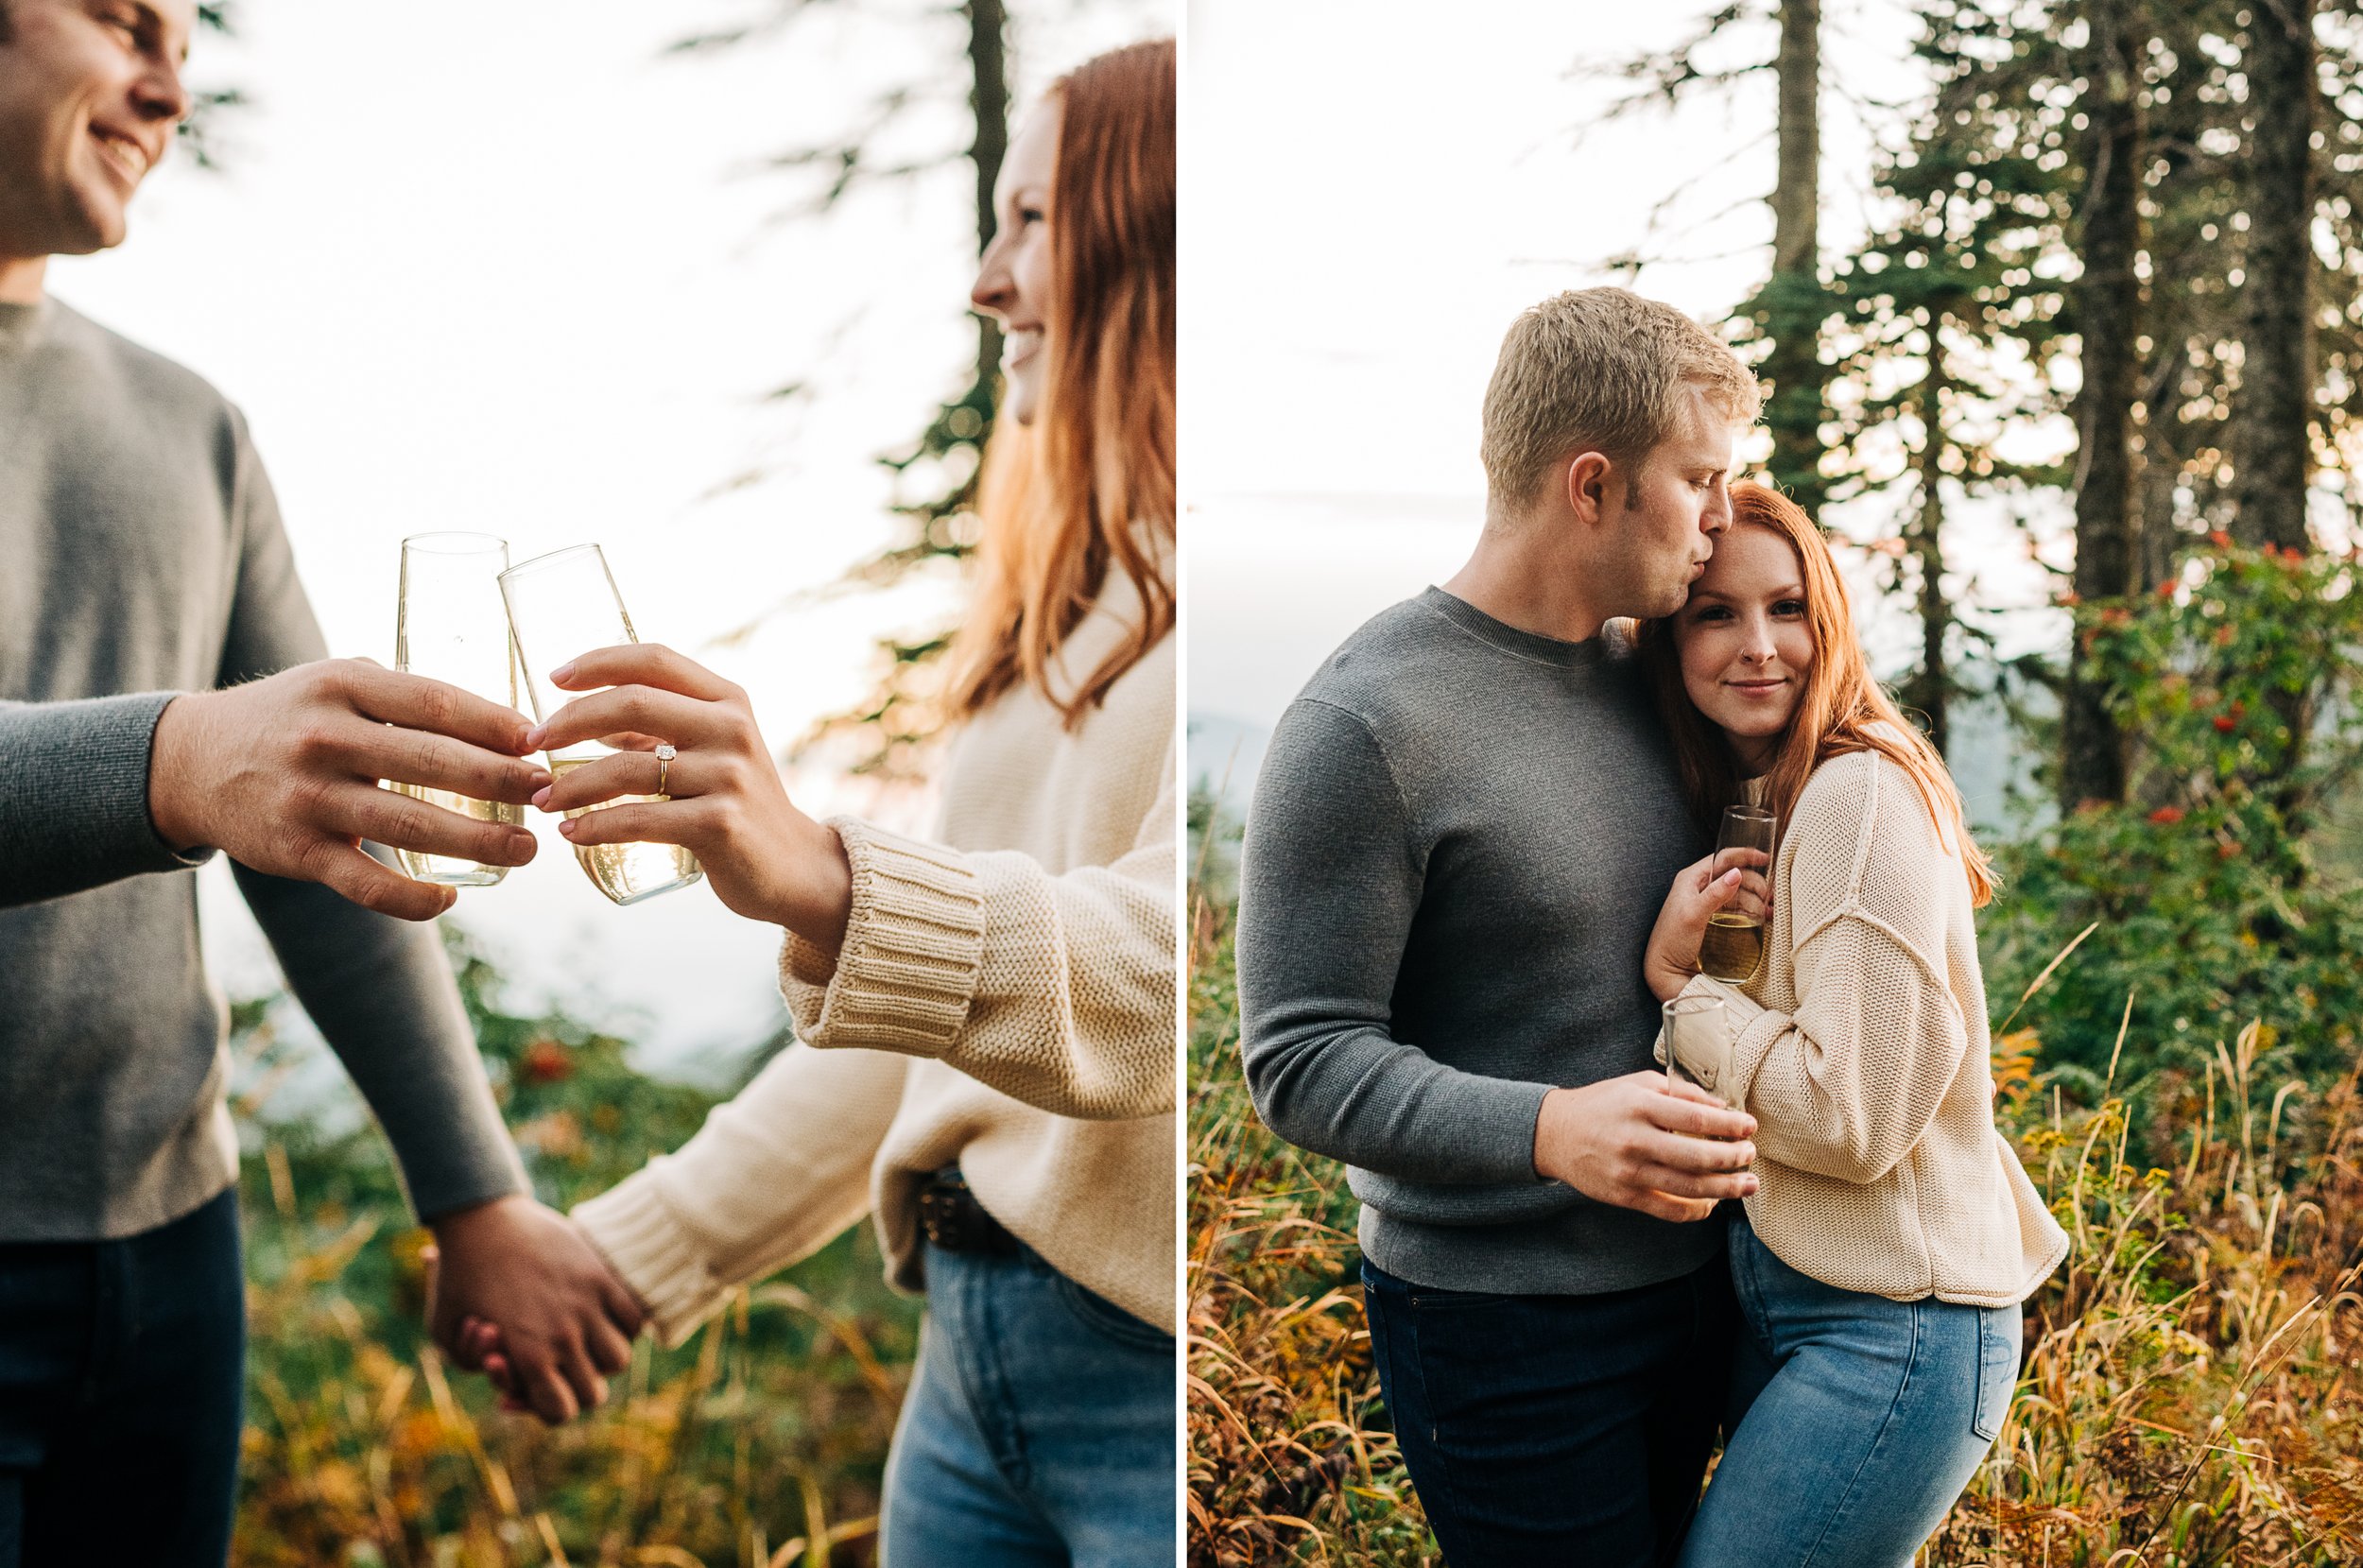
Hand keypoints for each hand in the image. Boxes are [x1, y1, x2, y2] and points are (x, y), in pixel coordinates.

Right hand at [148, 659, 545, 920]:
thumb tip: (505, 721)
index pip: (435, 702)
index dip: (494, 724)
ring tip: (525, 849)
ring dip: (479, 842)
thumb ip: (407, 696)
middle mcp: (324, 738)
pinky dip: (412, 899)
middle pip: (432, 763)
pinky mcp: (297, 851)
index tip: (539, 742)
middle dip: (501, 783)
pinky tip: (451, 899)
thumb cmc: (294, 718)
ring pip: (409, 825)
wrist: (192, 763)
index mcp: (343, 686)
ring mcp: (309, 797)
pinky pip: (365, 883)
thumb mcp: (339, 683)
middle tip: (548, 796)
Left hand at [423, 1195, 644, 1423]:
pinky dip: (623, 1325)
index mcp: (528, 1355)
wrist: (481, 1218)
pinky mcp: (601, 1277)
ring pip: (618, 1358)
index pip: (561, 1412)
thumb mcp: (444, 1332)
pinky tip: (600, 1318)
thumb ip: (471, 1364)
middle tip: (555, 1369)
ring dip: (601, 1359)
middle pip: (593, 1393)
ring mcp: (587, 1305)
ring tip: (581, 1342)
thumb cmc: (456, 1276)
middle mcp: (564, 1337)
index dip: (546, 1410)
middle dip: (572, 1390)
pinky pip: (633, 1318)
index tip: (529, 1389)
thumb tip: (498, 1368)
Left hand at [526, 644, 853, 951]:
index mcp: (729, 701)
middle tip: (533, 742)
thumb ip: (666, 729)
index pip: (655, 659)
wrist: (796, 869)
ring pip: (627, 768)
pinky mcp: (719, 824)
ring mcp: (729, 776)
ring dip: (572, 784)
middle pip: (633, 702)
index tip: (554, 678)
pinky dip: (595, 826)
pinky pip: (638, 819)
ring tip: (543, 800)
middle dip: (569, 720)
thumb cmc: (740, 807)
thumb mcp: (715, 752)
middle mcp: (732, 729)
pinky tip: (571, 833)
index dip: (599, 662)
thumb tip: (591, 718)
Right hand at [1533, 1071, 1757, 1222]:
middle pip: (1698, 1157)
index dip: (1730, 1126)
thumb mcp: (1639, 1084)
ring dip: (1726, 1189)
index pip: (1697, 1119)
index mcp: (1640, 1106)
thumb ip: (1681, 1093)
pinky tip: (1713, 1203)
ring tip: (1748, 1185)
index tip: (1750, 1127)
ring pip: (1689, 1188)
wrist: (1556, 1133)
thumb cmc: (1604, 1104)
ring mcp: (1629, 1172)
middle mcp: (1635, 1140)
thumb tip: (1723, 1110)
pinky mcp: (1625, 1196)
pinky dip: (1697, 1210)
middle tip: (1751, 1155)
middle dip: (1733, 1159)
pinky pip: (1670, 1210)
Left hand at [1643, 850, 1768, 1001]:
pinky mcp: (1716, 920)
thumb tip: (1736, 873)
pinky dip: (1753, 911)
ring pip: (1740, 893)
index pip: (1722, 859)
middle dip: (1755, 883)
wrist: (1666, 971)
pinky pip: (1738, 909)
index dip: (1744, 856)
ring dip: (1757, 898)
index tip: (1765, 859)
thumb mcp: (1693, 915)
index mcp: (1691, 879)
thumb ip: (1715, 894)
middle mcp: (1700, 888)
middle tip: (1770, 895)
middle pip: (1735, 876)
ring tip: (1769, 909)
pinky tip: (1763, 917)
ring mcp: (1709, 904)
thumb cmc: (1672, 941)